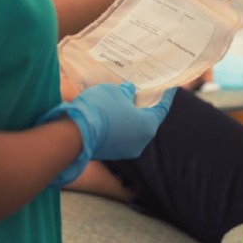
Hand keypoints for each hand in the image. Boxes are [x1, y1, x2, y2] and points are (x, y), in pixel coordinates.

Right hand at [39, 83, 175, 185]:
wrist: (73, 134)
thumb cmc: (100, 108)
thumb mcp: (115, 92)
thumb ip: (126, 92)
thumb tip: (129, 93)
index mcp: (148, 126)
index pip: (161, 109)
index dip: (164, 97)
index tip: (168, 89)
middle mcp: (141, 142)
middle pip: (146, 121)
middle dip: (144, 107)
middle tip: (143, 93)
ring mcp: (126, 150)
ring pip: (132, 130)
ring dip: (129, 117)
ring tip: (124, 102)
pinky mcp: (111, 154)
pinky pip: (120, 136)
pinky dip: (119, 126)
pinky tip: (112, 115)